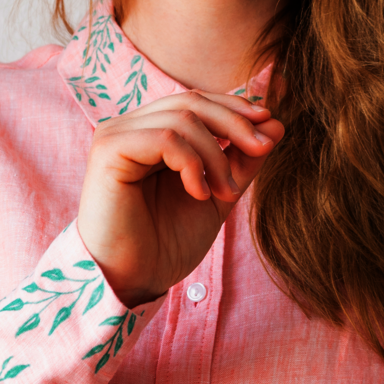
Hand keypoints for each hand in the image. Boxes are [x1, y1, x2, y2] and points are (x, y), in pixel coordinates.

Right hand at [77, 90, 283, 307]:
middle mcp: (130, 129)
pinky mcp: (109, 150)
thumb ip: (240, 163)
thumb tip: (275, 124)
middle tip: (263, 148)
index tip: (269, 129)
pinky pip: (164, 138)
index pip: (197, 103)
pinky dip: (192, 164)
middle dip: (235, 123)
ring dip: (216, 156)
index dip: (235, 109)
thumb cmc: (165, 246)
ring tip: (225, 194)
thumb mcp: (216, 198)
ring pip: (182, 118)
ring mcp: (116, 136)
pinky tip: (199, 194)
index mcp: (150, 135)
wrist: (132, 281)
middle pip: (192, 102)